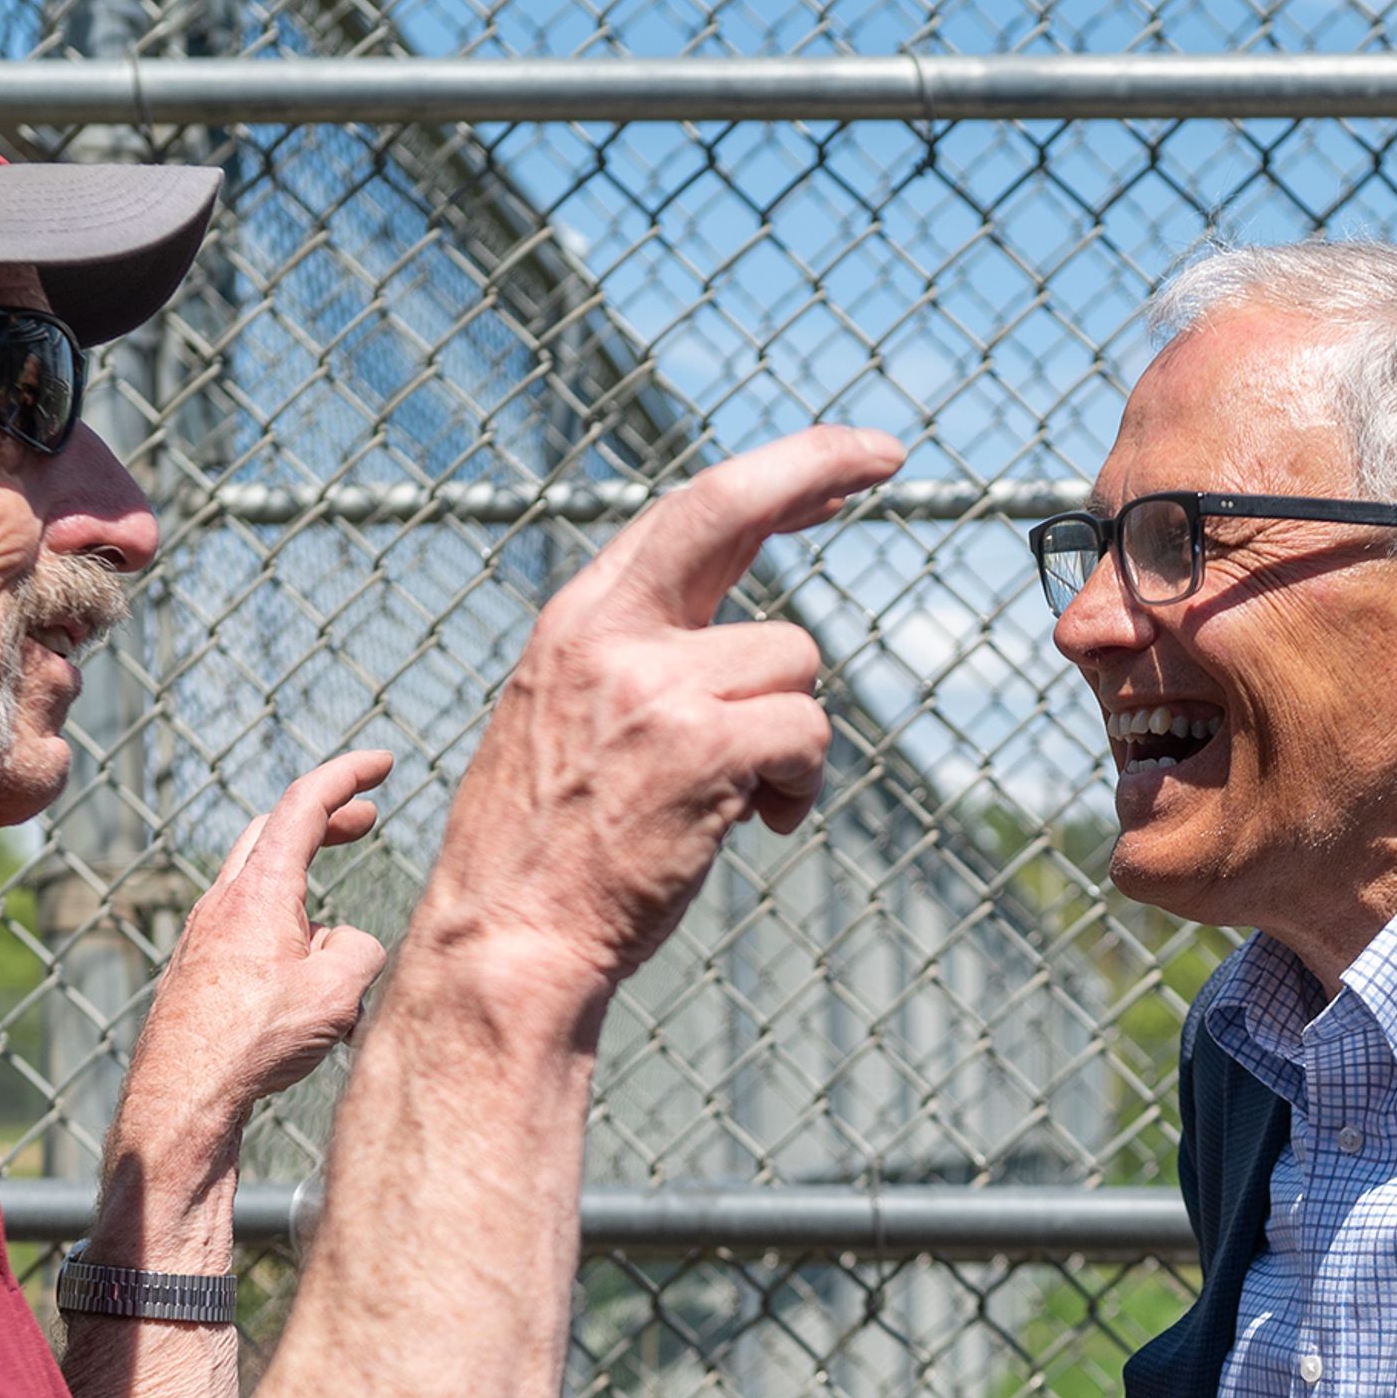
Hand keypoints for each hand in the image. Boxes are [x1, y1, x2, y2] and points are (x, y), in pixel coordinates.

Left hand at [93, 749, 391, 1262]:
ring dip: (303, 879)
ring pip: (258, 881)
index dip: (349, 774)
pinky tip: (302, 982)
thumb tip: (345, 944)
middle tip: (367, 818)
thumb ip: (359, 947)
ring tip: (340, 930)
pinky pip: (246, 926)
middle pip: (274, 830)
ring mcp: (204, 933)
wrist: (183, 1094)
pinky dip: (283, 925)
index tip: (383, 762)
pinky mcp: (196, 968)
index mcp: (260, 889)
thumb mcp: (340, 989)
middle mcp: (223, 900)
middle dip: (325, 817)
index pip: (306, 803)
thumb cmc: (256, 1041)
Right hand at [421, 426, 906, 1001]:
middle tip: (888, 454)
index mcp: (578, 622)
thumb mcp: (566, 722)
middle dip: (817, 463)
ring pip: (794, 663)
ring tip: (740, 797)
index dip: (775, 476)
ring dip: (790, 735)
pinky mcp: (703, 749)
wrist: (508, 943)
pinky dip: (800, 785)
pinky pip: (807, 735)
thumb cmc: (548, 854)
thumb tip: (729, 637)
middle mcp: (611, 635)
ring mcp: (657, 687)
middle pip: (733, 510)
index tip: (839, 467)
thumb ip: (634, 661)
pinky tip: (758, 825)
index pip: (686, 513)